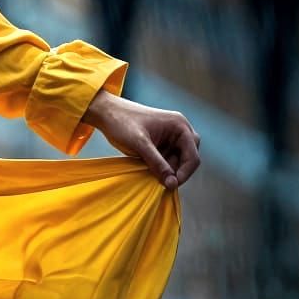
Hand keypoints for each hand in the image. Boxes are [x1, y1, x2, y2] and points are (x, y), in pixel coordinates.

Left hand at [83, 91, 200, 190]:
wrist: (105, 112)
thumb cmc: (121, 122)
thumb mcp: (139, 144)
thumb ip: (157, 163)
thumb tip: (172, 182)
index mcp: (179, 126)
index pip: (192, 156)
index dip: (184, 174)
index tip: (170, 186)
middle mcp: (180, 130)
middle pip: (188, 158)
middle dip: (176, 171)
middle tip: (162, 182)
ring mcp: (171, 135)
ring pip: (178, 160)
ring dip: (168, 169)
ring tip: (151, 173)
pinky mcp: (162, 141)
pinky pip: (168, 158)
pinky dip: (161, 166)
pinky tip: (149, 169)